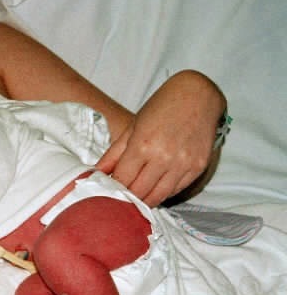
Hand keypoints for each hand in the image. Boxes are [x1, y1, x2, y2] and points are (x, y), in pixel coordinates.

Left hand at [97, 71, 224, 206]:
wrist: (197, 94)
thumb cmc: (161, 107)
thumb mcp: (132, 127)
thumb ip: (113, 154)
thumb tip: (96, 173)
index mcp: (142, 145)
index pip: (122, 180)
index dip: (112, 189)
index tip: (106, 191)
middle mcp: (164, 158)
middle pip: (139, 192)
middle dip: (126, 197)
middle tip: (119, 198)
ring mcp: (183, 164)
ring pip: (158, 196)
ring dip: (144, 200)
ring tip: (135, 198)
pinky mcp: (198, 167)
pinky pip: (176, 190)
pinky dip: (163, 192)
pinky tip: (154, 187)